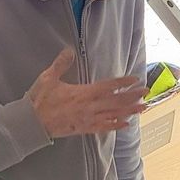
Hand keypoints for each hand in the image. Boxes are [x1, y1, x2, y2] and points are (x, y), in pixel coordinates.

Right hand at [29, 48, 144, 139]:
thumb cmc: (40, 100)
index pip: (108, 87)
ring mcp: (88, 119)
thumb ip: (61, 64)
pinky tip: (126, 124)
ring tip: (143, 108)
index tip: (135, 79)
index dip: (123, 83)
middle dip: (133, 96)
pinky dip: (116, 125)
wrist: (32, 124)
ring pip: (114, 115)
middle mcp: (90, 107)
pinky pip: (104, 128)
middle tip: (147, 92)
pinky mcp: (84, 129)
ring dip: (130, 111)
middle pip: (116, 101)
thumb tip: (69, 50)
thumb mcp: (48, 78)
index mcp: (83, 93)